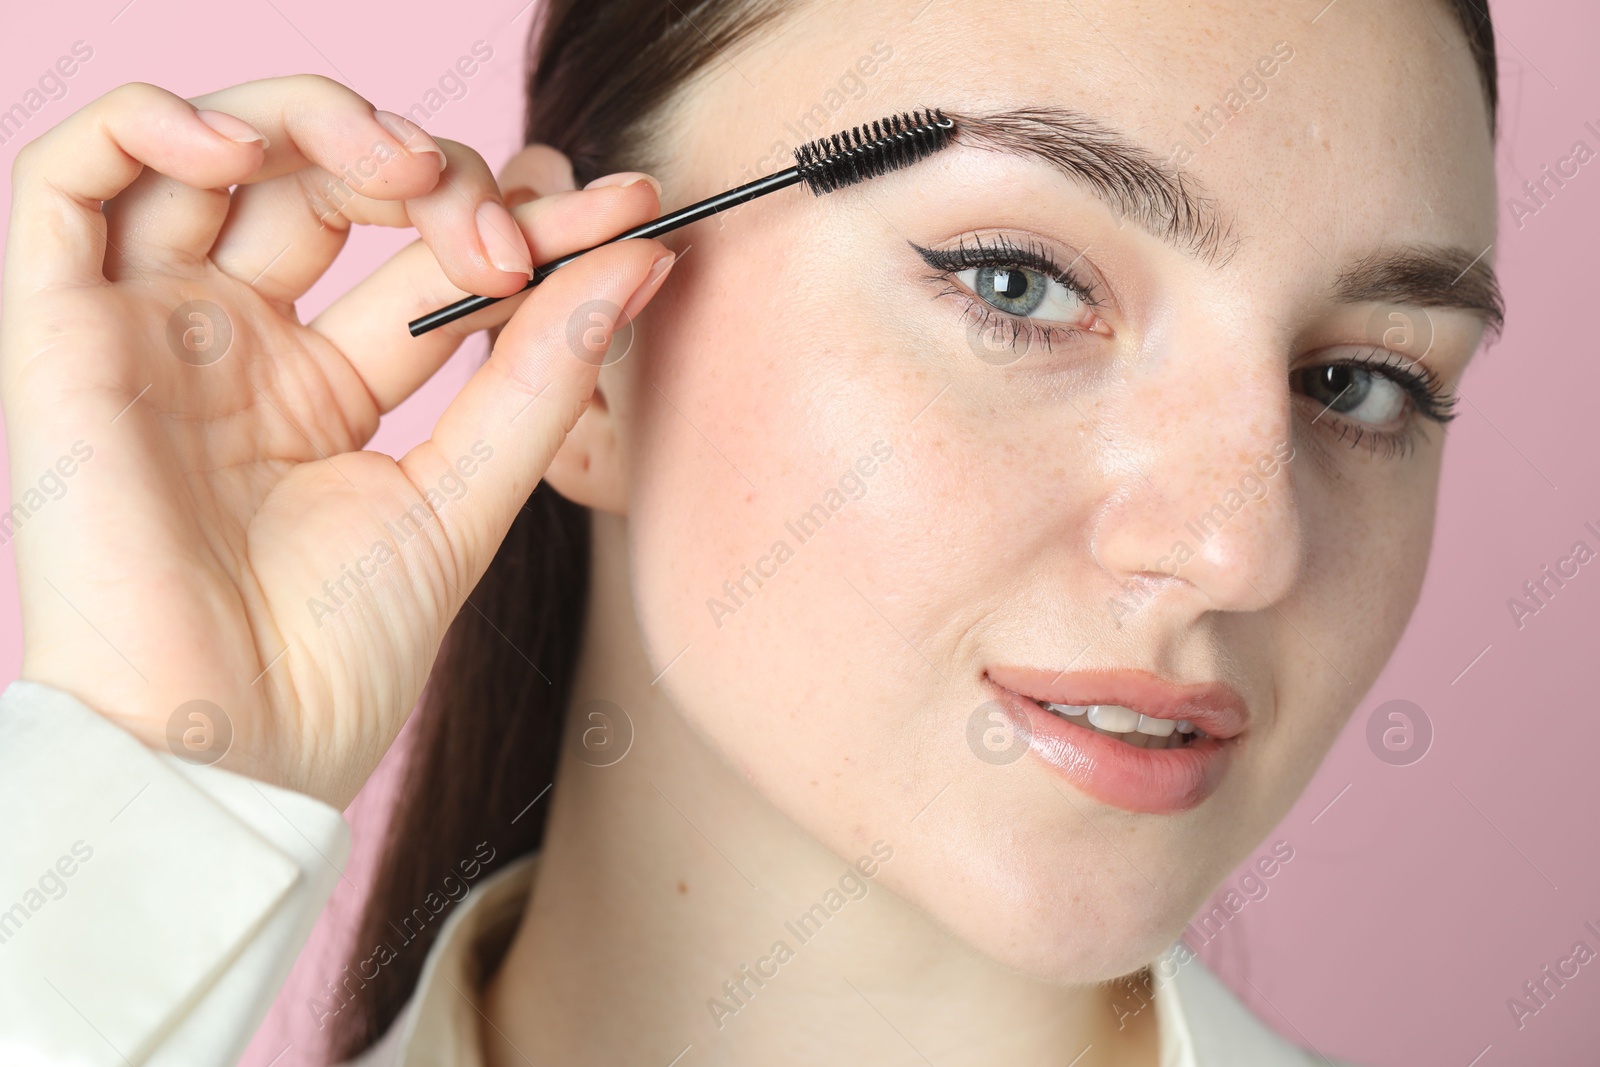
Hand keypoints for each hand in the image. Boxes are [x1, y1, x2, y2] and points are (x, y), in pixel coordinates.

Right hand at [0, 76, 672, 806]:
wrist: (229, 752)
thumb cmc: (335, 659)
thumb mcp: (465, 499)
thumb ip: (540, 376)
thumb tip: (636, 259)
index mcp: (324, 386)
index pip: (427, 258)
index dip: (522, 221)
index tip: (626, 211)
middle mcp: (237, 344)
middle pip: (328, 182)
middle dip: (434, 173)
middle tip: (507, 236)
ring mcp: (152, 329)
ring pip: (212, 149)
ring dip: (318, 122)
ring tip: (406, 173)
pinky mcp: (60, 329)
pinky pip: (71, 174)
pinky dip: (157, 124)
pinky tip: (252, 150)